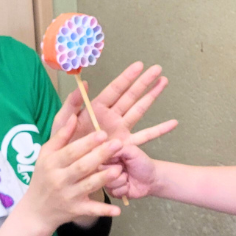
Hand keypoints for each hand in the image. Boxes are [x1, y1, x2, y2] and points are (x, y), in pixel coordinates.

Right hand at [21, 115, 122, 232]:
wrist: (35, 211)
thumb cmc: (43, 177)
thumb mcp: (45, 155)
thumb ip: (60, 136)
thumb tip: (73, 116)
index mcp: (52, 163)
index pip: (71, 151)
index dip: (87, 143)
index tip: (103, 133)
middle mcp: (59, 180)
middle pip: (82, 167)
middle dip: (100, 155)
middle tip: (118, 144)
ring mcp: (68, 196)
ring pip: (88, 186)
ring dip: (104, 178)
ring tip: (119, 169)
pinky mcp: (76, 211)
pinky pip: (91, 210)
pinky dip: (104, 211)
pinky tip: (118, 210)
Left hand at [51, 62, 177, 146]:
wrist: (69, 170)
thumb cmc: (63, 145)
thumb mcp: (62, 123)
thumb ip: (72, 104)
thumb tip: (85, 85)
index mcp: (96, 109)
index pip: (115, 89)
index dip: (127, 77)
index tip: (139, 65)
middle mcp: (111, 117)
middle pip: (131, 95)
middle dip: (144, 82)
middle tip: (157, 68)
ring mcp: (121, 130)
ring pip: (140, 109)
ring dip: (152, 96)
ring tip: (164, 82)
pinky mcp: (126, 145)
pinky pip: (146, 136)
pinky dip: (160, 130)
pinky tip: (173, 123)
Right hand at [104, 144, 158, 199]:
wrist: (152, 179)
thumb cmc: (142, 162)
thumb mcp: (132, 151)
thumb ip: (119, 148)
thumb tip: (105, 148)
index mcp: (108, 157)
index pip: (98, 158)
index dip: (108, 161)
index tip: (118, 160)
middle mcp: (106, 169)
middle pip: (100, 172)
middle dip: (116, 171)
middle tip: (124, 169)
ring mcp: (108, 181)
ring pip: (107, 183)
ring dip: (121, 181)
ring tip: (128, 177)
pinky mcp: (113, 192)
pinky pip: (113, 192)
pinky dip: (124, 189)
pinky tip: (129, 186)